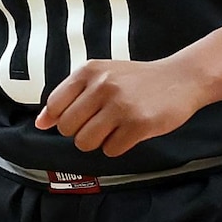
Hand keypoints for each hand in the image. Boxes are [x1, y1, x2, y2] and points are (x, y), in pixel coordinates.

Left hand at [37, 55, 209, 156]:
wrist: (181, 78)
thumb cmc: (137, 80)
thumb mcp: (101, 76)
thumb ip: (69, 96)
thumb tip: (40, 124)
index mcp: (90, 71)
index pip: (55, 106)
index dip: (63, 118)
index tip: (80, 117)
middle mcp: (103, 86)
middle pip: (68, 128)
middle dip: (81, 132)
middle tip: (101, 124)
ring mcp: (121, 105)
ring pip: (86, 143)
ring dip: (98, 142)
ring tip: (114, 129)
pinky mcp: (139, 124)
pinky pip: (111, 150)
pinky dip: (119, 146)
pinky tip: (130, 132)